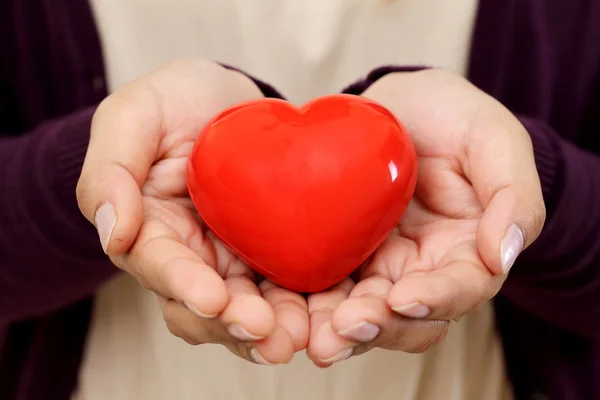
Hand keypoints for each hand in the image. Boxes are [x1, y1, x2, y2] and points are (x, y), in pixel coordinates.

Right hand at [76, 59, 307, 364]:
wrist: (228, 97)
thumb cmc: (175, 102)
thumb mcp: (132, 116)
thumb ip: (110, 171)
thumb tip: (112, 233)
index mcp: (151, 231)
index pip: (161, 267)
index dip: (184, 287)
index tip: (213, 299)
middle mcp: (192, 256)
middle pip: (206, 307)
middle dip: (233, 324)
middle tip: (267, 331)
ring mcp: (235, 259)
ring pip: (249, 308)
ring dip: (273, 328)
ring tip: (301, 334)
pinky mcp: (274, 253)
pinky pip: (289, 286)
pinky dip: (306, 305)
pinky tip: (328, 312)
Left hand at [306, 69, 545, 364]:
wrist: (403, 104)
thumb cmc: (455, 117)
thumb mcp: (494, 140)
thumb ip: (513, 195)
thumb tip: (504, 255)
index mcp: (466, 250)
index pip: (459, 289)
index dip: (435, 299)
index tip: (404, 297)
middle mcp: (422, 268)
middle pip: (405, 316)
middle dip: (376, 326)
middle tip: (344, 329)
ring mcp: (379, 263)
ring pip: (361, 310)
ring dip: (337, 329)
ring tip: (313, 336)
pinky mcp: (341, 251)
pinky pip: (325, 284)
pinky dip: (307, 303)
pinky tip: (288, 312)